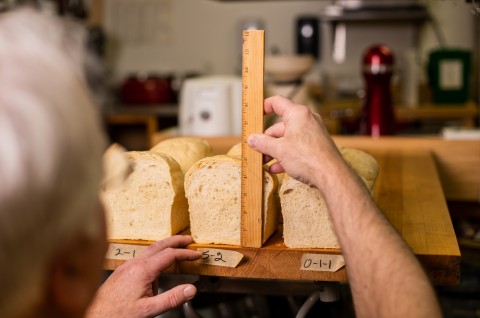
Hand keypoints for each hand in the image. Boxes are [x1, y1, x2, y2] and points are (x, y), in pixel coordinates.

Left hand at [86, 235, 201, 317]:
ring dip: (165, 246)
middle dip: (176, 241)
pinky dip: (154, 254)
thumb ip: (172, 298)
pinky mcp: (121, 271)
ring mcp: (126, 266)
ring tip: (175, 248)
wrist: (94, 316)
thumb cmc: (116, 314)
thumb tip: (191, 289)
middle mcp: (134, 264)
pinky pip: (142, 257)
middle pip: (159, 245)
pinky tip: (156, 265)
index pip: (170, 255)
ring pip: (149, 250)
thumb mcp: (148, 310)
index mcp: (143, 270)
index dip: (186, 253)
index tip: (197, 254)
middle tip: (189, 239)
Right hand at [247, 95, 343, 185]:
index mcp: (298, 114)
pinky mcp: (316, 148)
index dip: (264, 106)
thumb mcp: (279, 150)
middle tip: (256, 149)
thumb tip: (252, 139)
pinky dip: (286, 156)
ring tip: (264, 162)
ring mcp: (312, 134)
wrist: (331, 176)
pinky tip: (276, 168)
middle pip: (280, 126)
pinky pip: (296, 149)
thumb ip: (263, 143)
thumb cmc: (308, 158)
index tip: (255, 114)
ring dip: (274, 150)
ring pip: (288, 139)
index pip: (277, 102)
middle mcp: (307, 121)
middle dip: (266, 139)